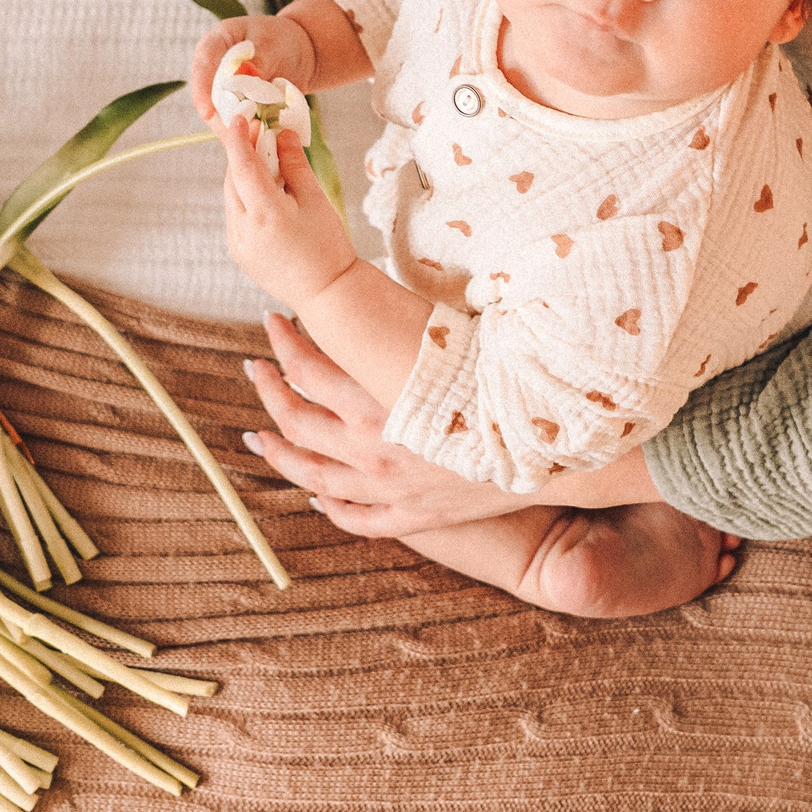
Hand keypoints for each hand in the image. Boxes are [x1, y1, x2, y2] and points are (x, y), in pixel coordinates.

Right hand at [188, 14, 319, 123]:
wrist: (300, 52)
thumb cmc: (284, 40)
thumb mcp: (274, 45)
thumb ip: (258, 60)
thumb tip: (240, 74)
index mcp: (218, 41)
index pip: (203, 64)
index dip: (201, 90)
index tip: (207, 112)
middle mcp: (214, 65)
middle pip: (207, 94)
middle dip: (220, 116)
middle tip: (238, 133)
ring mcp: (223, 86)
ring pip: (218, 111)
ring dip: (233, 126)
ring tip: (254, 135)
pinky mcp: (234, 102)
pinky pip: (233, 118)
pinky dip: (244, 128)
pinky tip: (258, 135)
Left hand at [221, 121, 355, 308]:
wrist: (326, 294)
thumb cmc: (327, 248)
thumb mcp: (316, 200)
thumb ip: (295, 165)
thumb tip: (284, 135)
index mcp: (264, 214)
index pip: (242, 166)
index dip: (239, 138)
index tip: (240, 118)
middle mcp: (242, 230)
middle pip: (233, 179)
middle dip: (243, 154)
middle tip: (261, 133)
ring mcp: (237, 244)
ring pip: (231, 196)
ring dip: (243, 175)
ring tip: (268, 162)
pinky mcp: (238, 252)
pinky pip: (235, 214)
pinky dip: (245, 196)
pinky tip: (266, 192)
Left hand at [239, 313, 527, 535]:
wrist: (556, 450)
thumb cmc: (506, 383)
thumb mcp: (451, 343)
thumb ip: (404, 329)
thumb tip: (374, 292)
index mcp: (381, 400)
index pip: (310, 369)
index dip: (285, 343)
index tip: (273, 320)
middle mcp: (376, 450)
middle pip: (299, 423)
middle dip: (270, 392)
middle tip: (255, 369)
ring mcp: (392, 489)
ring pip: (314, 477)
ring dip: (281, 453)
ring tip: (258, 437)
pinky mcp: (416, 516)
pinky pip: (360, 519)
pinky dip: (332, 507)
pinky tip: (317, 497)